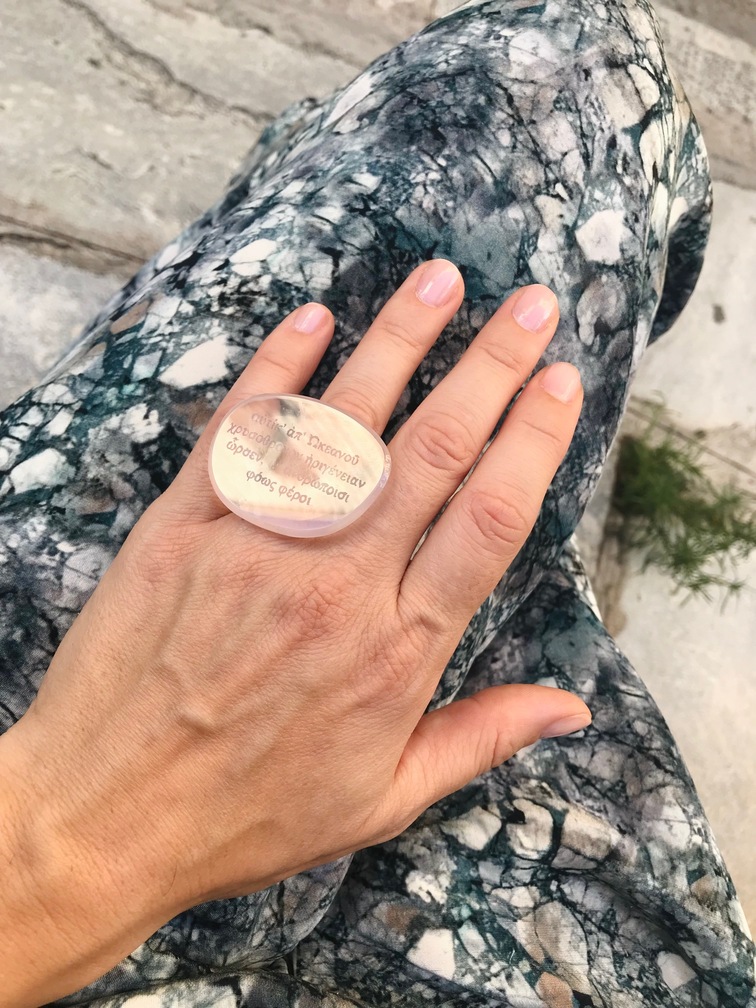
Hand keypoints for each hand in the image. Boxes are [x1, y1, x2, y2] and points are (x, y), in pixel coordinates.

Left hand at [0, 260, 589, 1004]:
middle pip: (433, 451)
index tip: (563, 381)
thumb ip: (482, 739)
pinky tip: (315, 320)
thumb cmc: (248, 813)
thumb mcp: (383, 799)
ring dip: (399, 343)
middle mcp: (337, 584)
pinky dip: (278, 374)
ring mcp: (258, 548)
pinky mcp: (183, 529)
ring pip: (345, 426)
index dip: (534, 440)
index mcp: (396, 648)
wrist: (106, 817)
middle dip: (490, 367)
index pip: (489, 519)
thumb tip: (573, 708)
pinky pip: (240, 438)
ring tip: (443, 281)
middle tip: (531, 305)